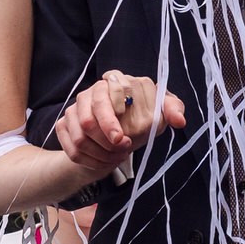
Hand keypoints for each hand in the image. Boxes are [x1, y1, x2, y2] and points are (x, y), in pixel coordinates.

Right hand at [55, 70, 185, 174]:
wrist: (123, 133)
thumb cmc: (143, 118)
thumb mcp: (161, 112)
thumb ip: (172, 110)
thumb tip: (178, 120)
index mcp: (117, 81)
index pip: (106, 97)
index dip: (112, 122)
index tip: (123, 140)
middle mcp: (92, 91)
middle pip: (88, 120)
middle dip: (105, 142)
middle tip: (122, 151)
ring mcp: (76, 107)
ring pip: (80, 137)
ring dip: (99, 154)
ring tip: (117, 158)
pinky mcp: (65, 123)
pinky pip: (70, 148)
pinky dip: (88, 161)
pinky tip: (102, 162)